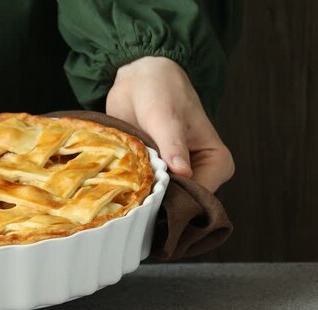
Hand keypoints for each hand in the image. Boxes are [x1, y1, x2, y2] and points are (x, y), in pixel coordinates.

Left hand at [106, 56, 233, 191]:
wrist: (138, 78)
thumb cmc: (160, 90)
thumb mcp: (165, 116)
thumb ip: (173, 144)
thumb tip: (183, 173)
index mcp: (217, 161)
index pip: (200, 194)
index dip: (176, 198)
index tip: (151, 195)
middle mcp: (199, 175)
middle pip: (180, 202)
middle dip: (157, 200)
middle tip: (133, 194)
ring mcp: (175, 178)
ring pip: (161, 200)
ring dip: (143, 195)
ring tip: (125, 188)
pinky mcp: (155, 176)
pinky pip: (145, 192)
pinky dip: (133, 190)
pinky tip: (119, 186)